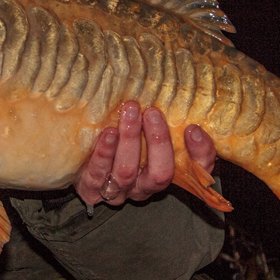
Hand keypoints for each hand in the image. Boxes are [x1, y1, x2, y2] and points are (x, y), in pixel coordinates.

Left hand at [74, 101, 215, 205]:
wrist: (79, 159)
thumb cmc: (118, 138)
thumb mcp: (143, 127)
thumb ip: (159, 116)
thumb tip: (173, 88)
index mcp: (164, 172)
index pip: (196, 171)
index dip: (200, 154)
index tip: (193, 128)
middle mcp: (144, 186)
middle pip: (160, 174)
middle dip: (158, 141)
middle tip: (152, 112)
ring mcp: (118, 191)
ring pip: (127, 171)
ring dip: (130, 140)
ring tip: (129, 112)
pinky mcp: (91, 189)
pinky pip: (98, 175)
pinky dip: (104, 153)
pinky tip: (107, 133)